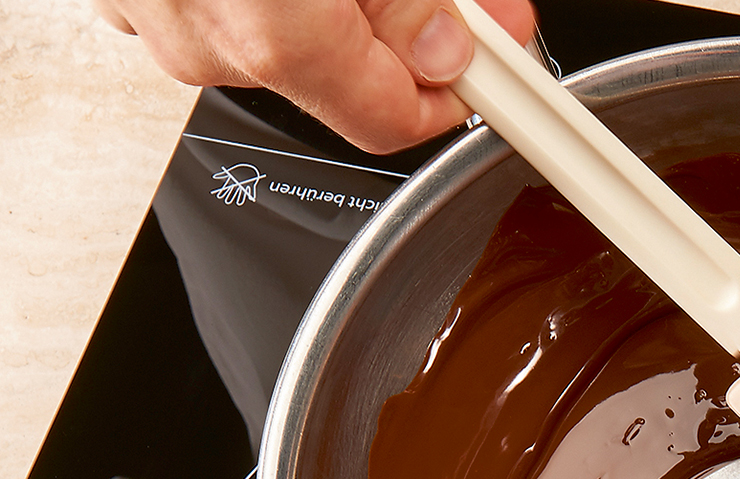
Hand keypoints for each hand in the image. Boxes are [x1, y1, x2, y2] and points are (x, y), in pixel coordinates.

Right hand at [94, 0, 535, 152]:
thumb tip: (452, 47)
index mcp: (271, 32)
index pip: (396, 118)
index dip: (462, 83)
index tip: (500, 47)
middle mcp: (203, 39)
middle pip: (343, 74)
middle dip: (402, 27)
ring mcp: (151, 13)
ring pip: (281, 34)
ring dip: (331, 1)